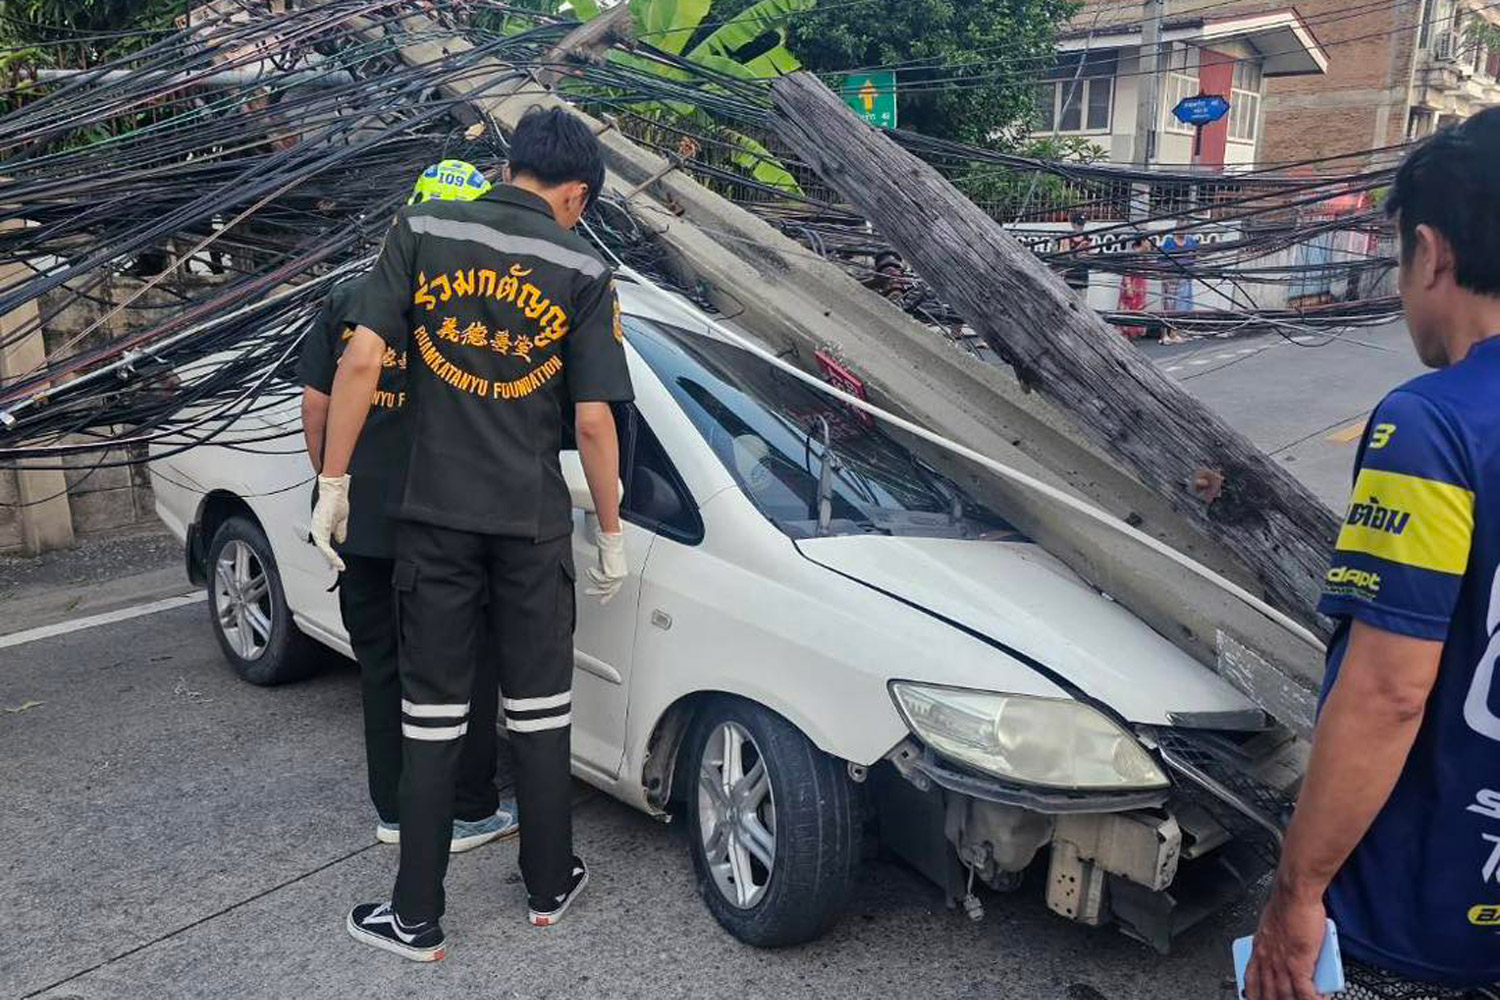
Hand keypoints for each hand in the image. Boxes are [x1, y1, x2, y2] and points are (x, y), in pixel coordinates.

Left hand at [310, 474, 349, 571]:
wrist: (335, 492)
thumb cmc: (336, 501)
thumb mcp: (341, 520)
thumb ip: (340, 531)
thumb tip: (340, 540)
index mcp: (322, 527)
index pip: (324, 545)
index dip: (330, 555)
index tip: (337, 563)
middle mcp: (318, 529)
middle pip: (322, 549)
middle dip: (330, 560)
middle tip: (337, 568)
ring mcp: (317, 529)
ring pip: (323, 549)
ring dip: (331, 559)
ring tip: (338, 566)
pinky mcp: (320, 529)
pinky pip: (324, 546)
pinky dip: (331, 554)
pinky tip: (336, 560)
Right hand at [585, 529, 626, 604]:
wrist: (611, 541)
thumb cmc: (609, 549)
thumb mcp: (605, 564)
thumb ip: (603, 573)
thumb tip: (598, 581)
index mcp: (621, 573)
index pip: (615, 588)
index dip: (608, 595)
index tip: (603, 601)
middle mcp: (621, 575)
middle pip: (609, 589)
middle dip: (597, 592)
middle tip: (587, 592)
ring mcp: (618, 575)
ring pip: (603, 585)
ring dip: (593, 578)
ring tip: (588, 571)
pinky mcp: (613, 574)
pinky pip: (600, 579)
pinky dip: (594, 575)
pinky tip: (590, 570)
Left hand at [1244, 883, 1327, 999]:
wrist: (1295, 895)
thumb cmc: (1287, 905)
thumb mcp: (1272, 926)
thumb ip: (1275, 942)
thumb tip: (1284, 952)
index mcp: (1259, 948)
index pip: (1251, 978)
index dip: (1252, 993)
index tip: (1253, 998)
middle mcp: (1267, 958)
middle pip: (1268, 991)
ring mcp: (1281, 963)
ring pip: (1286, 995)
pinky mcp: (1298, 964)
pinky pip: (1305, 992)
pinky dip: (1313, 999)